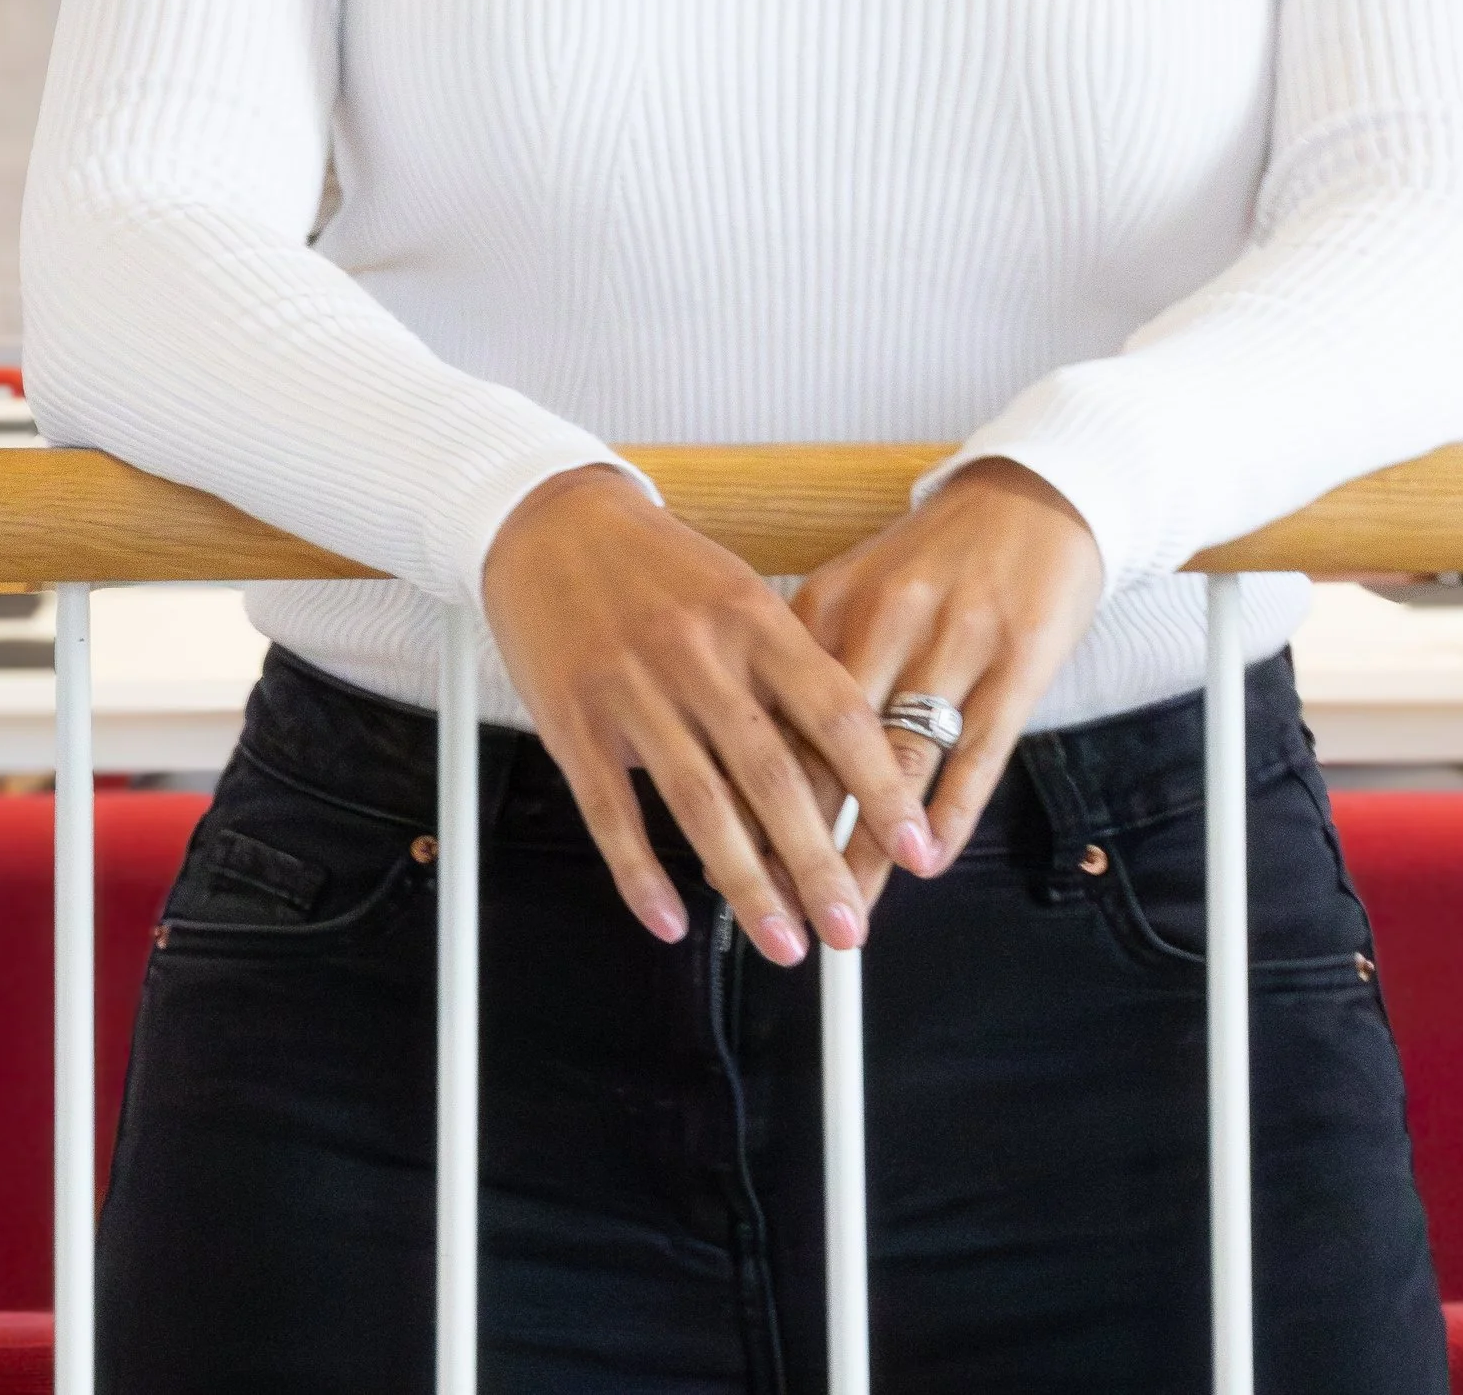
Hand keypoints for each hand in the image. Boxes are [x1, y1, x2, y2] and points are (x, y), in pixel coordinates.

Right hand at [480, 465, 943, 965]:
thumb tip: (838, 765)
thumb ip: (784, 669)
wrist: (550, 520)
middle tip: (849, 928)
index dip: (878, 785)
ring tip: (782, 942)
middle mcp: (698, 654)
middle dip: (817, 863)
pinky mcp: (572, 721)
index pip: (833, 710)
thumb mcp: (735, 591)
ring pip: (699, 806)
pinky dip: (641, 875)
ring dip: (746, 886)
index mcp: (752, 616)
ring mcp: (632, 690)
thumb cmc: (655, 564)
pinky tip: (670, 920)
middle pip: (771, 775)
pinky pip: (611, 812)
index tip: (911, 844)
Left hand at [792, 458, 1103, 912]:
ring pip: (900, 762)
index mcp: (835, 601)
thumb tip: (759, 755)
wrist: (1034, 496)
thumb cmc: (938, 556)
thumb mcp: (860, 590)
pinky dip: (949, 813)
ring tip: (849, 911)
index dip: (752, 800)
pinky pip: (979, 750)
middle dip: (803, 842)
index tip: (734, 863)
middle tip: (783, 910)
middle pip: (829, 751)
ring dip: (872, 849)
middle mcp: (889, 617)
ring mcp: (957, 638)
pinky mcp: (1020, 658)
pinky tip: (928, 858)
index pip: (776, 718)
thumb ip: (812, 661)